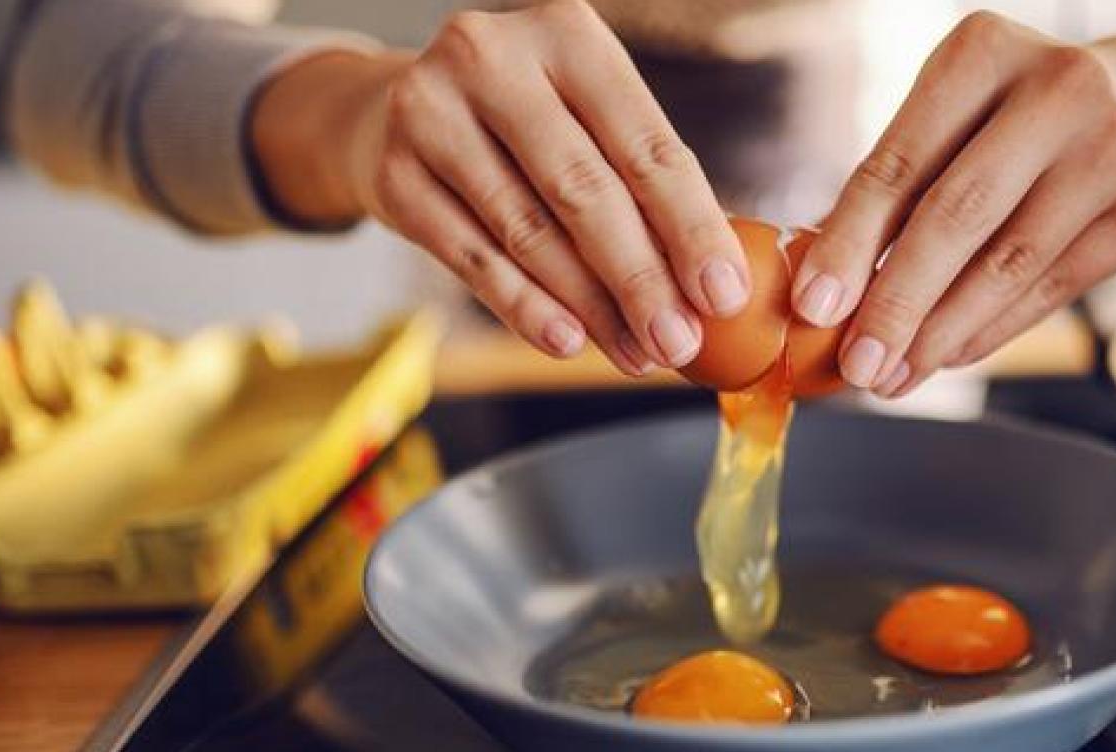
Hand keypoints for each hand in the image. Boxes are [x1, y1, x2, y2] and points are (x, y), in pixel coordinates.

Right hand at [253, 0, 750, 374]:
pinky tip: (568, 342)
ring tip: (636, 354)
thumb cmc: (525, 125)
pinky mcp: (393, 174)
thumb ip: (644, 184)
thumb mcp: (587, 119)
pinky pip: (474, 259)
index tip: (722, 295)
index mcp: (566, 33)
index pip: (645, 145)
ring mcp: (431, 112)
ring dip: (591, 307)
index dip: (691, 227)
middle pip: (585, 190)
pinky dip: (526, 308)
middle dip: (642, 279)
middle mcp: (492, 57)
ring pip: (529, 232)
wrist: (392, 113)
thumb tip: (712, 288)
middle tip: (679, 343)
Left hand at [789, 12, 1115, 395]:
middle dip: (896, 302)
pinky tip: (944, 357)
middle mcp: (1060, 88)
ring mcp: (1112, 150)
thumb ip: (895, 186)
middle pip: (958, 216)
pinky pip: (1049, 290)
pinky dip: (988, 332)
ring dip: (939, 334)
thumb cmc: (1016, 116)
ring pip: (1007, 265)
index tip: (812, 307)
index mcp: (985, 51)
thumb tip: (824, 290)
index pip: (900, 163)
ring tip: (893, 376)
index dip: (849, 242)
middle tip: (856, 364)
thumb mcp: (954, 114)